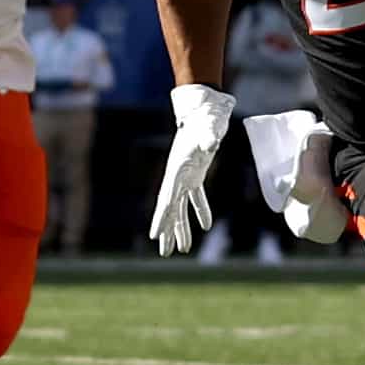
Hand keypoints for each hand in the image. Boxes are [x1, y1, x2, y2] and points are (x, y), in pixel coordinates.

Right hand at [149, 84, 233, 255]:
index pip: (166, 199)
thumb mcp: (207, 129)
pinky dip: (201, 211)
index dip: (160, 219)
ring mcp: (186, 176)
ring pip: (182, 207)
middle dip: (168, 231)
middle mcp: (177, 176)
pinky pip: (197, 197)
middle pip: (170, 209)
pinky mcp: (196, 174)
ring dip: (183, 227)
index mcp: (177, 170)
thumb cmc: (205, 121)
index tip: (153, 237)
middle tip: (165, 253)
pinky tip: (205, 226)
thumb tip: (211, 144)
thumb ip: (208, 137)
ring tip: (184, 248)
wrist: (204, 111)